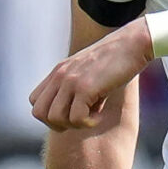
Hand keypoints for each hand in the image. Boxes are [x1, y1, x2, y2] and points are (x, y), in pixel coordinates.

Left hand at [29, 22, 152, 129]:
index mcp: (58, 71)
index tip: (71, 113)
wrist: (133, 44)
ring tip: (92, 114)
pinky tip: (101, 113)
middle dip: (58, 124)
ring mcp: (71, 81)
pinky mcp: (85, 87)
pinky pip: (77, 118)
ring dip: (74, 124)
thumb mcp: (87, 71)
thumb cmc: (116, 61)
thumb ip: (74, 88)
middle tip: (79, 119)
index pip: (35, 101)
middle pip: (39, 113)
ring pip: (55, 119)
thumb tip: (73, 116)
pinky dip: (89, 122)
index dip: (50, 114)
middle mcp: (60, 75)